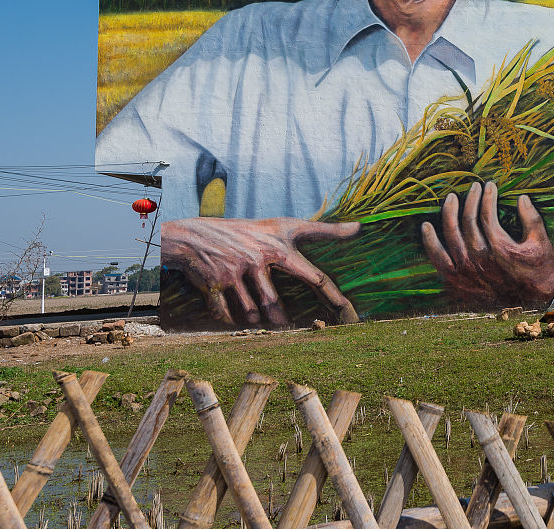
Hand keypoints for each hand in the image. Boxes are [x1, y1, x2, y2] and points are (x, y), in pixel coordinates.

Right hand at [162, 217, 359, 326]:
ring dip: (251, 319)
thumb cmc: (250, 231)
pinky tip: (229, 314)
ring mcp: (234, 271)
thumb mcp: (285, 226)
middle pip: (274, 304)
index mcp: (279, 248)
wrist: (194, 235)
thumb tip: (359, 227)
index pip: (314, 277)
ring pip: (250, 313)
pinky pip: (225, 315)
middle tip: (281, 326)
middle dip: (277, 320)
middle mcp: (258, 259)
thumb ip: (323, 229)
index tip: (348, 316)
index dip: (333, 297)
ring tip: (253, 316)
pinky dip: (228, 320)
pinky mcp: (212, 283)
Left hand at [421, 181, 553, 305]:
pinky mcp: (457, 281)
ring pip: (451, 234)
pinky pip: (438, 259)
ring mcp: (466, 270)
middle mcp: (480, 258)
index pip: (487, 214)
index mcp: (500, 247)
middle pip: (468, 220)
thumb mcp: (542, 245)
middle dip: (471, 200)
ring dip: (450, 213)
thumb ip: (532, 220)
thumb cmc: (538, 273)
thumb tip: (522, 197)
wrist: (531, 306)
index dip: (487, 196)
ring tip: (452, 198)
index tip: (489, 186)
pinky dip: (430, 242)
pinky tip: (426, 226)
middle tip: (473, 187)